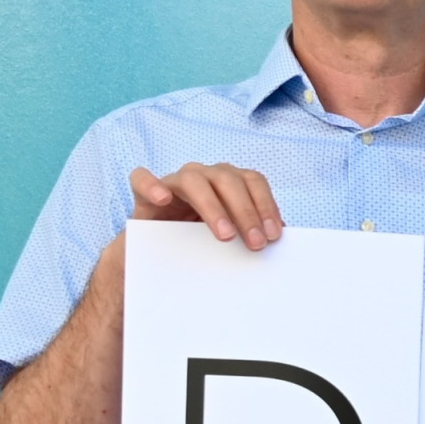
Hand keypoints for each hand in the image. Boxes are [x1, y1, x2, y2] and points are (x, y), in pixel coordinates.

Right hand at [129, 163, 282, 249]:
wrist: (162, 248)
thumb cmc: (205, 238)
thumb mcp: (234, 235)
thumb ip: (254, 231)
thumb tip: (282, 238)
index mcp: (230, 182)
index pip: (253, 181)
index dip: (266, 205)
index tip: (275, 235)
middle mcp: (205, 175)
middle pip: (229, 181)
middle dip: (246, 212)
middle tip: (257, 243)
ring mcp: (175, 181)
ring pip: (194, 179)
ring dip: (213, 207)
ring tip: (225, 235)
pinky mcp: (146, 191)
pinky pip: (142, 178)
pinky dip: (152, 185)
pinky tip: (163, 199)